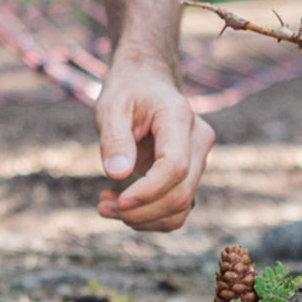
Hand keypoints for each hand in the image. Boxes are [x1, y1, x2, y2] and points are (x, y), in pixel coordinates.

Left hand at [92, 63, 213, 231]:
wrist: (146, 82)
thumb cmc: (127, 91)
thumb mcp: (111, 105)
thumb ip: (114, 138)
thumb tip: (118, 174)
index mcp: (179, 117)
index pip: (175, 166)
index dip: (147, 191)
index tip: (117, 201)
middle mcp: (198, 140)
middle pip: (181, 193)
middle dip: (141, 211)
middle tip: (102, 207)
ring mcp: (198, 159)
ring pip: (181, 207)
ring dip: (144, 219)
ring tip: (106, 207)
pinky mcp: (190, 175)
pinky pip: (178, 207)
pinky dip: (150, 216)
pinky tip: (121, 206)